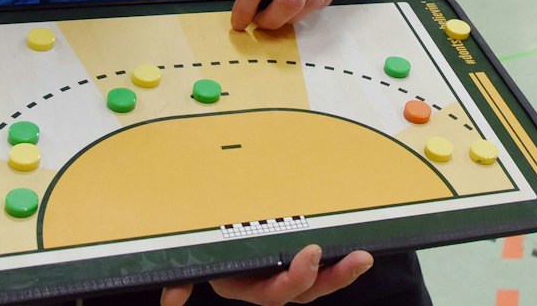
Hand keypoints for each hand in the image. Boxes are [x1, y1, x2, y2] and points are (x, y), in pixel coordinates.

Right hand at [159, 245, 373, 304]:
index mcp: (249, 285)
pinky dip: (344, 265)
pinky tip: (363, 254)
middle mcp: (273, 284)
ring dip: (345, 272)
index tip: (312, 252)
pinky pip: (327, 267)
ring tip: (365, 257)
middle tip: (357, 257)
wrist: (213, 237)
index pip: (276, 292)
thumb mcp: (195, 267)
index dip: (296, 277)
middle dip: (331, 278)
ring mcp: (290, 274)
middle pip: (308, 289)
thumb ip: (182, 283)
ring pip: (323, 281)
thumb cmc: (209, 249)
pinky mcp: (304, 259)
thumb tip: (171, 299)